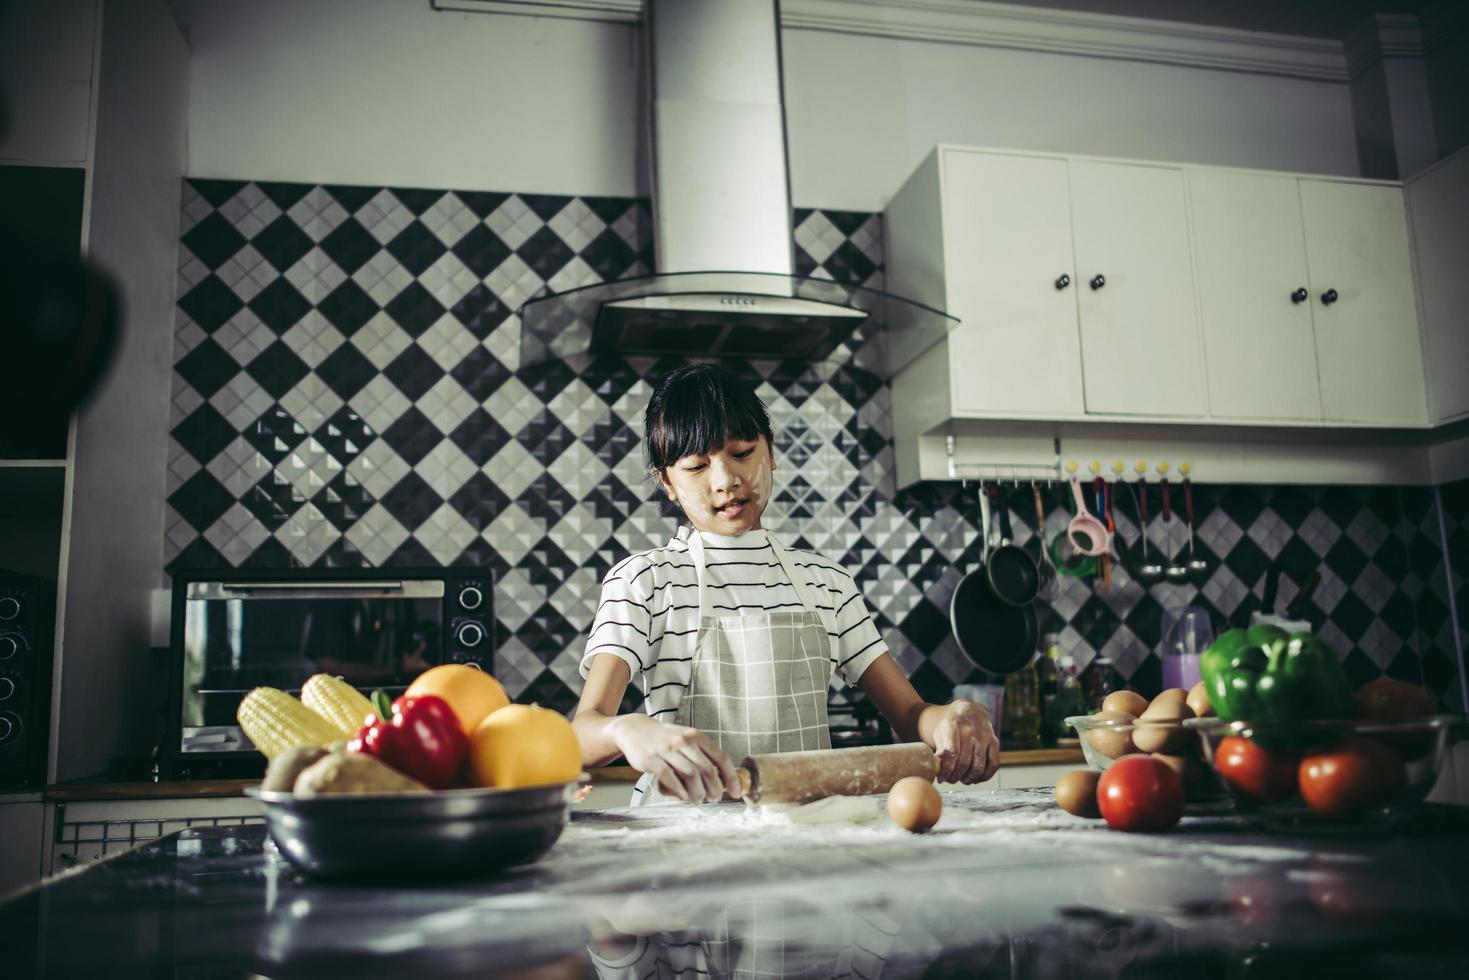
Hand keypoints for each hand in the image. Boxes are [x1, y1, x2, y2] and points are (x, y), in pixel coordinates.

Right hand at [607, 714, 740, 802]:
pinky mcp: (652, 760)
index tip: (736, 791)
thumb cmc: (664, 738)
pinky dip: (680, 791)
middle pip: (708, 770)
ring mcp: (667, 750)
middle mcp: (684, 741)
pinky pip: (670, 778)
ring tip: (698, 800)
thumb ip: (702, 754)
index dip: (730, 777)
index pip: (721, 758)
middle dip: (715, 789)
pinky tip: (684, 797)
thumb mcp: (686, 739)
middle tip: (715, 798)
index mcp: (696, 736)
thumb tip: (722, 778)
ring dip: (698, 793)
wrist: (634, 730)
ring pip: (691, 776)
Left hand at [929, 699, 998, 783]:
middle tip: (950, 779)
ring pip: (979, 766)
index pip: (951, 753)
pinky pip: (994, 764)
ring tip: (962, 779)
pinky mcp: (994, 742)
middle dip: (956, 776)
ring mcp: (984, 736)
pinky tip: (976, 778)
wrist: (970, 712)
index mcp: (953, 726)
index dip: (946, 769)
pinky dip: (985, 776)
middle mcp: (970, 730)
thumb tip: (936, 766)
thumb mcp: (940, 732)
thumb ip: (939, 749)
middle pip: (964, 762)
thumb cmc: (952, 726)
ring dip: (969, 778)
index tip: (941, 778)